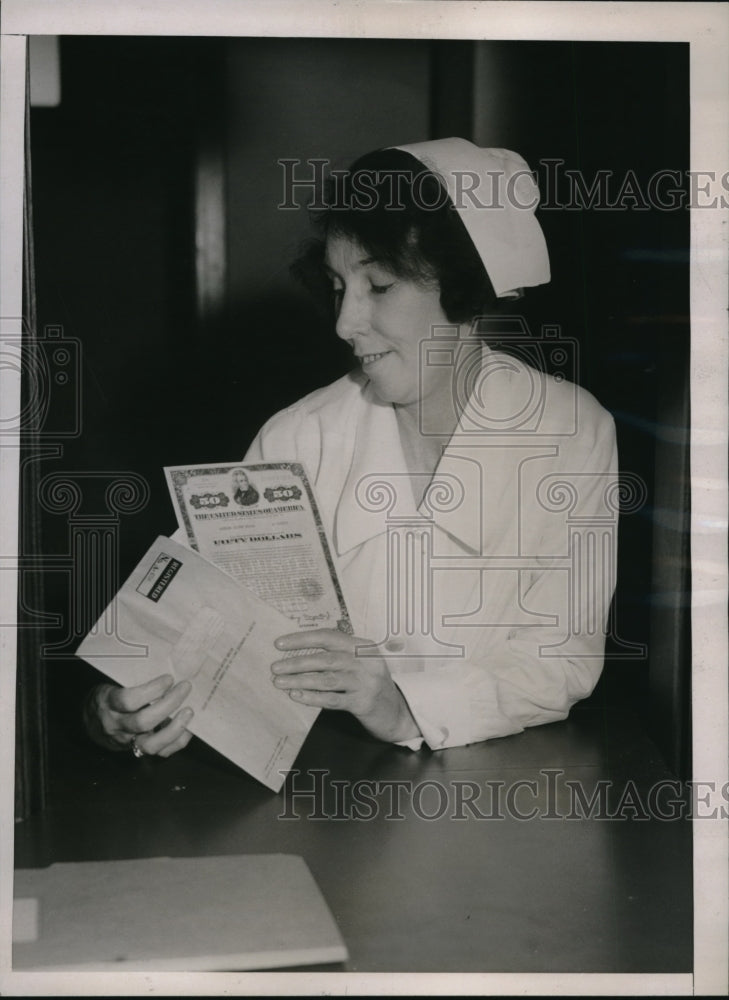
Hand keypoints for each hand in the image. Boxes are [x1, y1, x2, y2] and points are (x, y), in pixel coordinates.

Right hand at [83, 675, 193, 757]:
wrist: (92, 723)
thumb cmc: (108, 697)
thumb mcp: (112, 683)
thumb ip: (132, 679)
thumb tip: (166, 665)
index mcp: (108, 704)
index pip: (128, 700)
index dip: (151, 690)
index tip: (169, 678)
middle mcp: (116, 726)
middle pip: (142, 722)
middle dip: (168, 704)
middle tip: (185, 688)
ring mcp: (127, 742)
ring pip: (151, 745)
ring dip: (174, 728)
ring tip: (189, 711)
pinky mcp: (138, 752)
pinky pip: (160, 753)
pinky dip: (177, 741)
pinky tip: (188, 727)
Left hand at [271, 629, 420, 742]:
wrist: (399, 713)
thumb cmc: (372, 685)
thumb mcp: (361, 663)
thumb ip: (339, 655)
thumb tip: (298, 653)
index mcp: (363, 646)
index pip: (329, 637)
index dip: (302, 639)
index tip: (280, 644)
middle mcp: (366, 662)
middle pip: (325, 658)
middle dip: (296, 662)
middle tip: (275, 666)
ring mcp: (366, 683)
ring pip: (326, 678)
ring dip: (299, 679)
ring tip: (279, 682)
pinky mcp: (363, 703)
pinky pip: (332, 699)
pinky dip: (312, 697)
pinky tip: (296, 695)